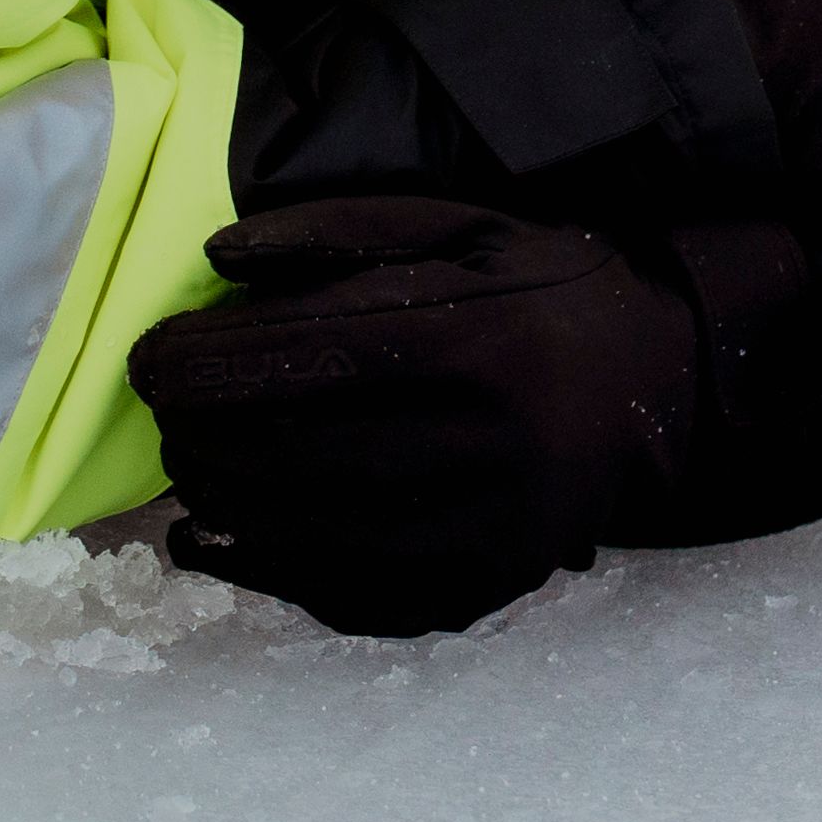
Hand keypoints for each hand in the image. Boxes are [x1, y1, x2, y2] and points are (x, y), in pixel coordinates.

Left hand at [131, 193, 700, 635]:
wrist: (674, 378)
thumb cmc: (553, 290)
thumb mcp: (467, 226)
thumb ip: (343, 232)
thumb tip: (217, 259)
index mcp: (484, 338)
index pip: (316, 357)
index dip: (214, 367)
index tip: (147, 364)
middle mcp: (494, 441)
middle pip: (307, 453)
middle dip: (209, 440)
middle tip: (162, 424)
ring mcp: (497, 528)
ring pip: (324, 535)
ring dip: (231, 509)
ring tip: (186, 476)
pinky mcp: (495, 584)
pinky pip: (364, 596)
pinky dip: (280, 576)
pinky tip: (227, 546)